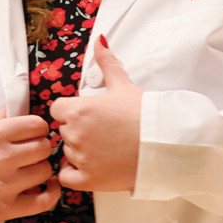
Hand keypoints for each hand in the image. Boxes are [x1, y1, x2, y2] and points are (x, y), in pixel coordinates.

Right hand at [0, 107, 59, 222]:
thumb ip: (1, 118)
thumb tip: (21, 102)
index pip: (37, 125)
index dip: (38, 129)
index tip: (33, 135)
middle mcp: (2, 158)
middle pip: (44, 147)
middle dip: (40, 149)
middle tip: (31, 154)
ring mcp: (5, 185)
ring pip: (46, 171)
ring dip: (41, 171)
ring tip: (31, 170)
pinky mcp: (7, 207)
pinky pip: (44, 201)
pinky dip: (51, 194)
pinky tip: (48, 188)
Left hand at [49, 36, 140, 192]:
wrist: (165, 144)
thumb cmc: (146, 116)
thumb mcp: (124, 86)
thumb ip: (107, 64)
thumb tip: (100, 42)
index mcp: (80, 110)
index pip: (57, 110)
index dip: (71, 112)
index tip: (87, 115)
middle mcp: (76, 134)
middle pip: (63, 131)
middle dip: (77, 131)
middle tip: (101, 132)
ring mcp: (81, 158)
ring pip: (67, 153)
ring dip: (79, 151)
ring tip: (104, 148)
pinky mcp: (89, 180)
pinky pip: (67, 177)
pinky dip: (75, 173)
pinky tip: (92, 165)